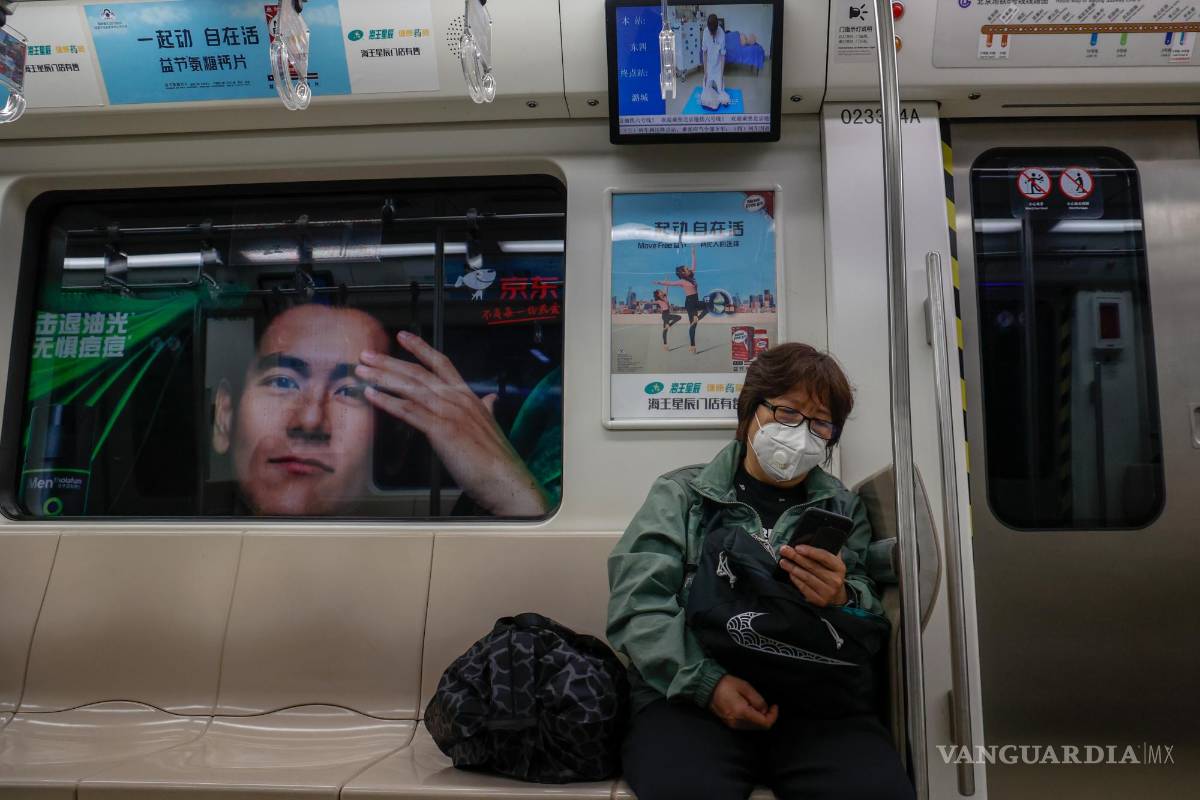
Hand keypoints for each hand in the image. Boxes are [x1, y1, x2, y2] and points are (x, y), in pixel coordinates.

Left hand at [357, 332, 548, 516]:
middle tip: (367, 355)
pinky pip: (408, 411)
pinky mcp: (441, 429)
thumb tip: (490, 399)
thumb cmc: (495, 457)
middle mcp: (457, 399)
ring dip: (383, 378)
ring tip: (362, 372)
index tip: (402, 336)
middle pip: (419, 373)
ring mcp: (449, 412)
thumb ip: (486, 409)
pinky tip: (372, 396)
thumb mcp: (491, 425)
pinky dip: (388, 401)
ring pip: (411, 388)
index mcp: (468, 396)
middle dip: (390, 362)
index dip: (421, 348)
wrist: (503, 477)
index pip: (442, 363)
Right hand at [708, 675, 778, 730]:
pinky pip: (745, 725)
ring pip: (753, 727)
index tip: (774, 706)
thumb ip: (757, 700)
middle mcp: (737, 722)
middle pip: (759, 727)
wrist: (708, 688)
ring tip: (758, 705)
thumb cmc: (726, 684)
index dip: (773, 716)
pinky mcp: (729, 724)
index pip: (764, 723)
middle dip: (766, 717)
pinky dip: (752, 719)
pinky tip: (750, 709)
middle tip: (768, 705)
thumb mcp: (745, 687)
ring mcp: (732, 724)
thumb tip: (765, 710)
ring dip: (759, 719)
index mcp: (742, 712)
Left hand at [778, 544, 847, 607]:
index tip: (797, 547)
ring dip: (792, 568)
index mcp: (839, 567)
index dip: (810, 551)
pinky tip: (790, 573)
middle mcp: (835, 580)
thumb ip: (825, 551)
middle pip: (812, 566)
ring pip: (806, 577)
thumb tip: (808, 539)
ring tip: (783, 561)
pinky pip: (804, 588)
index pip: (824, 557)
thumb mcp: (833, 561)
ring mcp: (827, 591)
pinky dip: (795, 579)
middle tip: (784, 550)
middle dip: (796, 557)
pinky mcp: (819, 600)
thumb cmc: (830, 573)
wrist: (837, 595)